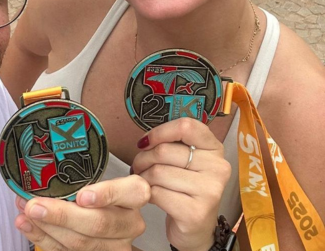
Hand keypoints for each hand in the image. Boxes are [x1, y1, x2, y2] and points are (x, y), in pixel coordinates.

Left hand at [15, 175, 150, 250]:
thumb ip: (82, 174)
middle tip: (34, 205)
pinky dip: (44, 238)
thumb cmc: (98, 189)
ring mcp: (116, 246)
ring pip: (81, 243)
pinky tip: (28, 224)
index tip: (82, 195)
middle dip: (62, 215)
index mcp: (135, 195)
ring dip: (47, 227)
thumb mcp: (99, 177)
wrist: (103, 217)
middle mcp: (130, 223)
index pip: (130, 192)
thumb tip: (44, 166)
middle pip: (99, 223)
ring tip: (25, 212)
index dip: (107, 194)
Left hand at [132, 118, 230, 250]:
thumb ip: (172, 144)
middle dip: (143, 158)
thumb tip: (146, 140)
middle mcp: (218, 167)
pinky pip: (157, 193)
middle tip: (138, 166)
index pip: (186, 126)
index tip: (146, 142)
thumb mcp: (186, 160)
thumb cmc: (185, 188)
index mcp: (214, 148)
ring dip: (142, 176)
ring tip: (144, 181)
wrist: (195, 230)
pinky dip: (147, 194)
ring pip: (158, 172)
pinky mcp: (196, 213)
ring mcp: (210, 191)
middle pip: (165, 150)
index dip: (159, 132)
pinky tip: (151, 196)